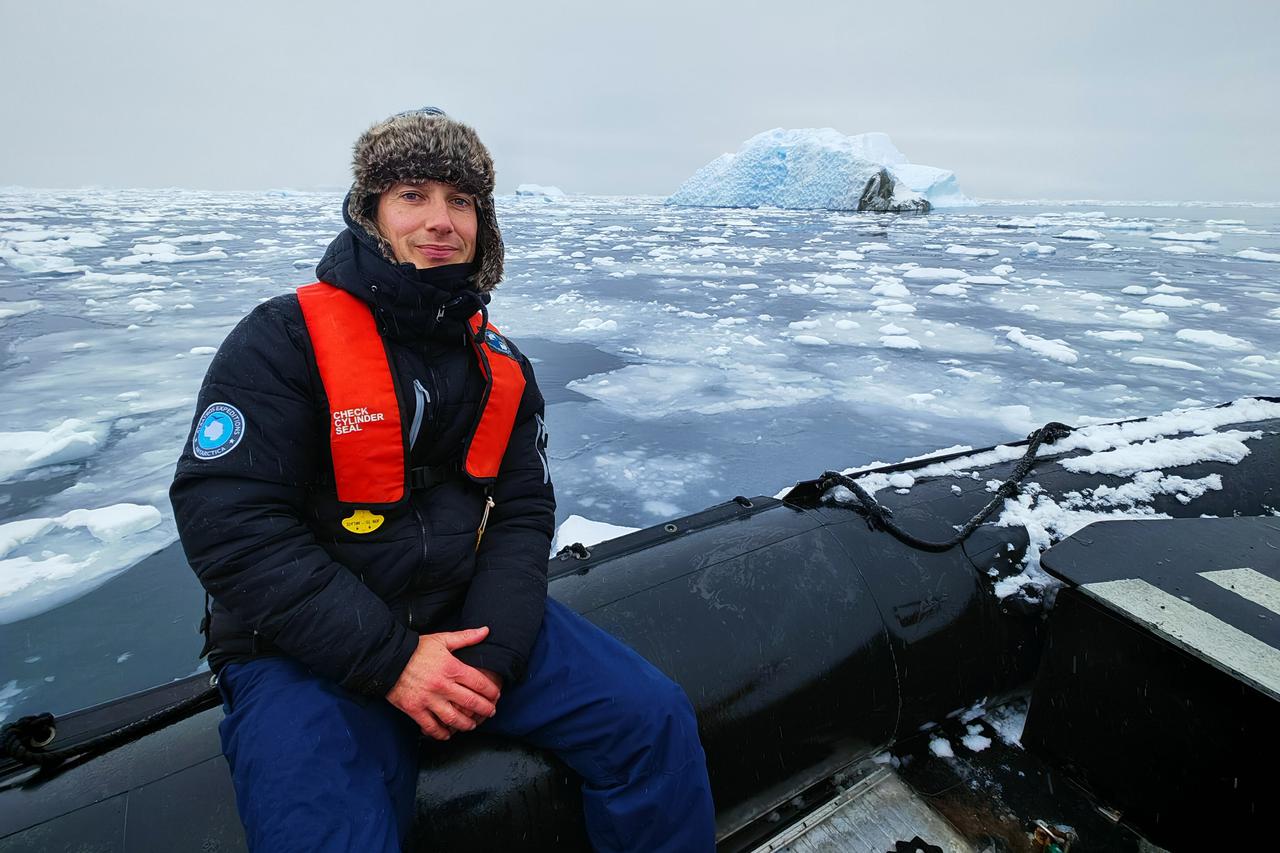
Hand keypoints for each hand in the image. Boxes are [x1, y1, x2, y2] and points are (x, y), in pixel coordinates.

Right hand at [385, 627, 500, 740]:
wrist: (387, 658)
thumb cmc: (416, 649)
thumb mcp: (442, 639)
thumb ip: (466, 637)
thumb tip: (486, 630)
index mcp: (452, 668)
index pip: (479, 683)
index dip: (491, 691)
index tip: (496, 695)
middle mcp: (442, 685)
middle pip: (471, 702)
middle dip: (485, 710)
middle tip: (491, 712)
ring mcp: (428, 699)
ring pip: (453, 718)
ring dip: (466, 724)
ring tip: (472, 725)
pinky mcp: (414, 709)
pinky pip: (431, 726)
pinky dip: (441, 733)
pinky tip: (447, 734)